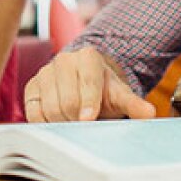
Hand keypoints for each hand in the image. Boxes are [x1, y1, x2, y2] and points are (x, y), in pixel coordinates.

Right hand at [24, 47, 155, 122]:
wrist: (84, 84)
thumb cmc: (103, 91)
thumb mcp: (120, 96)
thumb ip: (134, 104)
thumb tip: (149, 113)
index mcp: (88, 57)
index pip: (88, 83)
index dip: (89, 104)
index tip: (89, 119)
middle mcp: (64, 60)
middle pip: (68, 101)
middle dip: (78, 118)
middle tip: (87, 124)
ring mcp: (45, 72)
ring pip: (50, 108)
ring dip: (63, 123)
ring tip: (75, 121)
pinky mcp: (31, 87)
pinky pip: (34, 113)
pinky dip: (46, 123)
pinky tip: (58, 121)